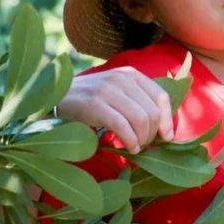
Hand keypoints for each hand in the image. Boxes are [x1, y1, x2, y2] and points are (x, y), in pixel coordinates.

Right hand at [56, 67, 173, 153]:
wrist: (57, 97)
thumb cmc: (91, 99)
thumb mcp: (117, 93)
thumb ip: (138, 103)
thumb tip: (165, 130)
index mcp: (131, 74)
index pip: (161, 96)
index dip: (167, 119)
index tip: (166, 137)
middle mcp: (122, 78)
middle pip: (151, 111)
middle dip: (152, 133)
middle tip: (144, 144)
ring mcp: (108, 90)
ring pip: (140, 119)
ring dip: (142, 139)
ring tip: (136, 147)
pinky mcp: (95, 105)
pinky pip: (123, 126)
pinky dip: (130, 141)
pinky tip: (129, 148)